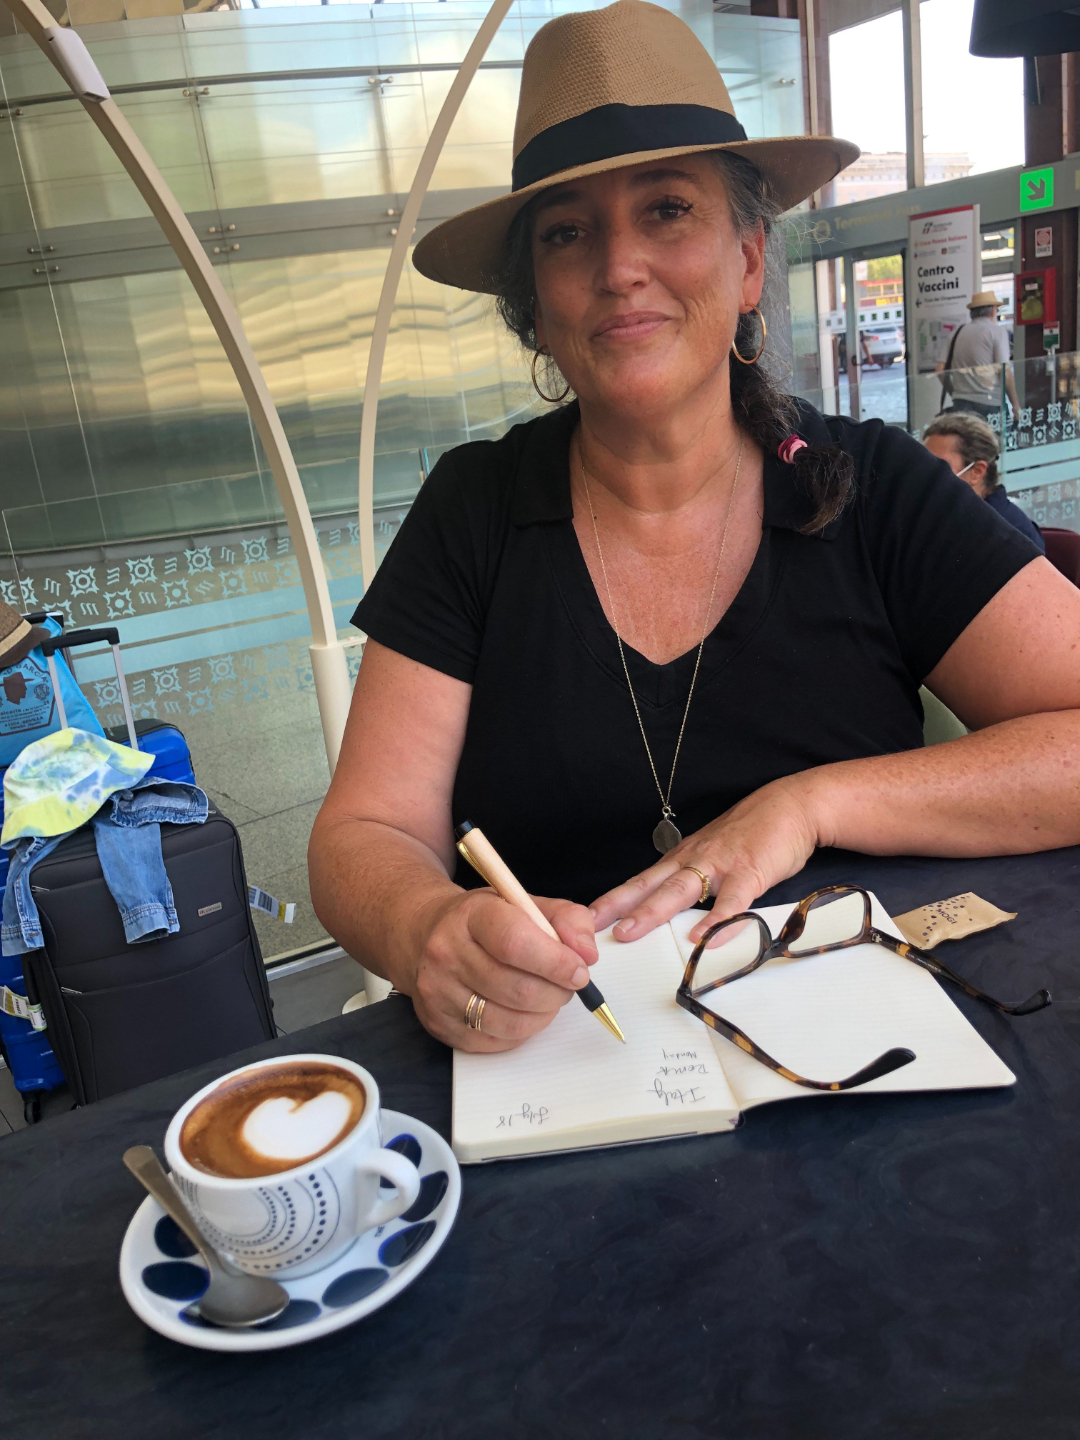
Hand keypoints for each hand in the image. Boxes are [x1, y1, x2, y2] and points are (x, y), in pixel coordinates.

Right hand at [409, 888, 597, 1051]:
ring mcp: (438, 993)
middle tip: (568, 985)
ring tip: (547, 998)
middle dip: (557, 993)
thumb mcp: (525, 903)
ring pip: (510, 1023)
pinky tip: (522, 1011)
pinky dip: (521, 1032)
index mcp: (471, 915)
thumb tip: (587, 955)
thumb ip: (567, 920)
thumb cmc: (484, 921)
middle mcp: (446, 953)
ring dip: (543, 1015)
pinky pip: (496, 1043)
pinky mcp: (439, 1025)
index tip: (580, 970)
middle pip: (518, 990)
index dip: (556, 962)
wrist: (422, 934)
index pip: (516, 944)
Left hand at [590, 777, 818, 946]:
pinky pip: (731, 902)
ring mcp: (720, 865)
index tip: (586, 917)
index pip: (640, 881)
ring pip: (680, 891)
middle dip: (619, 907)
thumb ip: (693, 881)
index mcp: (683, 858)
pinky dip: (716, 922)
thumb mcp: (713, 855)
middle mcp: (693, 860)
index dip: (613, 899)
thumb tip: (671, 912)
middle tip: (592, 928)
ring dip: (653, 912)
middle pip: (650, 885)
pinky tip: (702, 939)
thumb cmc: (751, 835)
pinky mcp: (749, 872)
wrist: (790, 806)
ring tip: (631, 932)